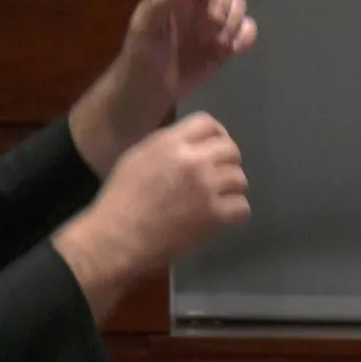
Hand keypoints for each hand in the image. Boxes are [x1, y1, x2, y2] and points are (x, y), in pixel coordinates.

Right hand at [54, 112, 248, 318]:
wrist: (118, 238)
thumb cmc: (120, 198)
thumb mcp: (138, 157)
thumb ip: (167, 145)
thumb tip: (191, 145)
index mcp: (172, 143)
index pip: (208, 124)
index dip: (217, 134)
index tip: (214, 147)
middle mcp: (194, 161)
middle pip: (231, 150)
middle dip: (228, 161)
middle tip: (219, 176)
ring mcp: (207, 188)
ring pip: (240, 179)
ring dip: (232, 188)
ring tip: (219, 197)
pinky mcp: (214, 216)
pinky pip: (242, 207)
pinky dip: (235, 212)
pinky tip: (223, 215)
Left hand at [108, 0, 256, 131]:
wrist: (151, 90)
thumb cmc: (142, 55)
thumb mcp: (145, 29)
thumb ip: (161, 4)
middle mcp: (198, 0)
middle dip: (222, 3)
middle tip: (209, 26)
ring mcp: (214, 21)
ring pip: (239, 5)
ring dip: (232, 23)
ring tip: (213, 45)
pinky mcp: (226, 42)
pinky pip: (247, 29)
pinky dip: (244, 37)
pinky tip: (231, 51)